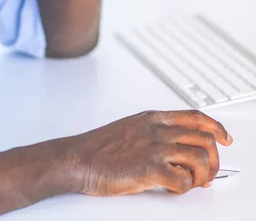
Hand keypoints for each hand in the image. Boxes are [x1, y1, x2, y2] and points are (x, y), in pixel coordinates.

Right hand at [68, 110, 231, 195]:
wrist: (79, 158)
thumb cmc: (101, 146)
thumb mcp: (131, 127)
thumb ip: (155, 132)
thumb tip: (177, 148)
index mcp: (154, 118)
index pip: (196, 117)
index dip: (216, 127)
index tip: (225, 138)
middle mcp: (158, 130)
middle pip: (205, 139)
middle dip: (214, 159)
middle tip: (208, 173)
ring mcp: (155, 148)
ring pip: (201, 159)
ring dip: (203, 175)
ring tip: (193, 183)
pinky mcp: (150, 169)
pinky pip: (184, 180)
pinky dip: (185, 188)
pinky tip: (174, 187)